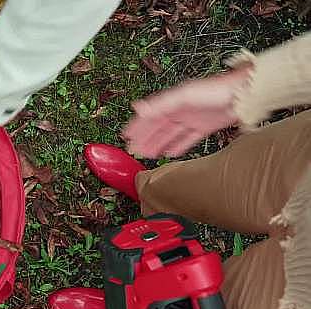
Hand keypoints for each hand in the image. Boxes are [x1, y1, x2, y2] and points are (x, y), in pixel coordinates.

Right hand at [122, 67, 250, 158]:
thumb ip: (161, 103)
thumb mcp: (185, 95)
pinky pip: (187, 139)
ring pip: (170, 134)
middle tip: (133, 150)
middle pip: (158, 126)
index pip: (150, 116)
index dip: (138, 126)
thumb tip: (137, 108)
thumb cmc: (218, 89)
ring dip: (158, 144)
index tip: (126, 136)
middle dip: (145, 138)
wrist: (246, 93)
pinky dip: (177, 146)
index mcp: (173, 101)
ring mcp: (193, 119)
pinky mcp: (206, 127)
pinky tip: (170, 153)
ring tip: (147, 154)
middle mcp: (181, 110)